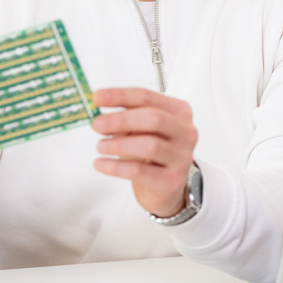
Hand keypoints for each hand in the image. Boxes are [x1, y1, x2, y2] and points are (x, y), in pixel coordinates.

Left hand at [91, 87, 197, 217]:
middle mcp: (185, 132)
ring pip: (150, 146)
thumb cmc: (151, 153)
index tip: (97, 97)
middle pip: (154, 119)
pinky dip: (116, 167)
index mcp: (178, 111)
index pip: (147, 97)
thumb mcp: (139, 129)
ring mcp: (181, 157)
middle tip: (98, 124)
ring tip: (100, 146)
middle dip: (121, 120)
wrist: (164, 186)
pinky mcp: (172, 180)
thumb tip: (98, 115)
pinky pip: (140, 171)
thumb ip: (123, 118)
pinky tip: (101, 164)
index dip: (120, 96)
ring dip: (119, 145)